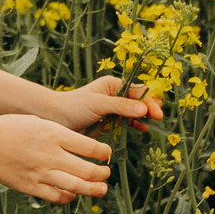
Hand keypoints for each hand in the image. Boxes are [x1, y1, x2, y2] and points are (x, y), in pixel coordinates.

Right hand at [0, 115, 113, 203]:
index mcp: (54, 134)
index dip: (103, 153)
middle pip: (87, 170)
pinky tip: (72, 194)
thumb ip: (59, 134)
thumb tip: (80, 145)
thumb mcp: (38, 122)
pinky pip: (56, 197)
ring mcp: (41, 173)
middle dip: (102, 174)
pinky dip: (69, 197)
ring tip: (101, 189)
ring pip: (76, 187)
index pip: (90, 147)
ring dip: (93, 190)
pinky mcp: (30, 186)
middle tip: (106, 174)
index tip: (105, 154)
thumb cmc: (11, 128)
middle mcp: (50, 154)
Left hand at [46, 74, 164, 136]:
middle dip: (150, 107)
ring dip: (144, 117)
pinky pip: (127, 122)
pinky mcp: (110, 121)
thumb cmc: (74, 106)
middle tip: (158, 118)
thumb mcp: (99, 104)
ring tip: (152, 124)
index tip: (157, 114)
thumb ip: (121, 106)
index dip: (149, 101)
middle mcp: (116, 94)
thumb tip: (144, 110)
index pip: (138, 91)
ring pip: (135, 112)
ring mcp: (113, 108)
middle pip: (139, 100)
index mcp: (114, 85)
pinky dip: (135, 125)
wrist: (56, 119)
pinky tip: (142, 129)